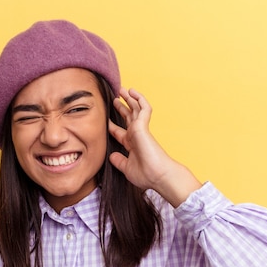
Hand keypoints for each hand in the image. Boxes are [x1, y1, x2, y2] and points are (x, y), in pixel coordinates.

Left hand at [108, 87, 201, 206]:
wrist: (159, 176)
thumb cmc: (147, 175)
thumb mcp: (127, 168)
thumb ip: (119, 161)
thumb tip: (111, 155)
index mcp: (132, 145)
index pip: (120, 132)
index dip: (113, 125)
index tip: (107, 119)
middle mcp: (136, 135)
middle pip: (128, 117)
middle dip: (122, 108)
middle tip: (116, 98)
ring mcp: (140, 130)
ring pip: (135, 109)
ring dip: (129, 99)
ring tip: (122, 89)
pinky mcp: (143, 126)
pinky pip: (143, 108)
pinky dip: (139, 99)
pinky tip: (133, 91)